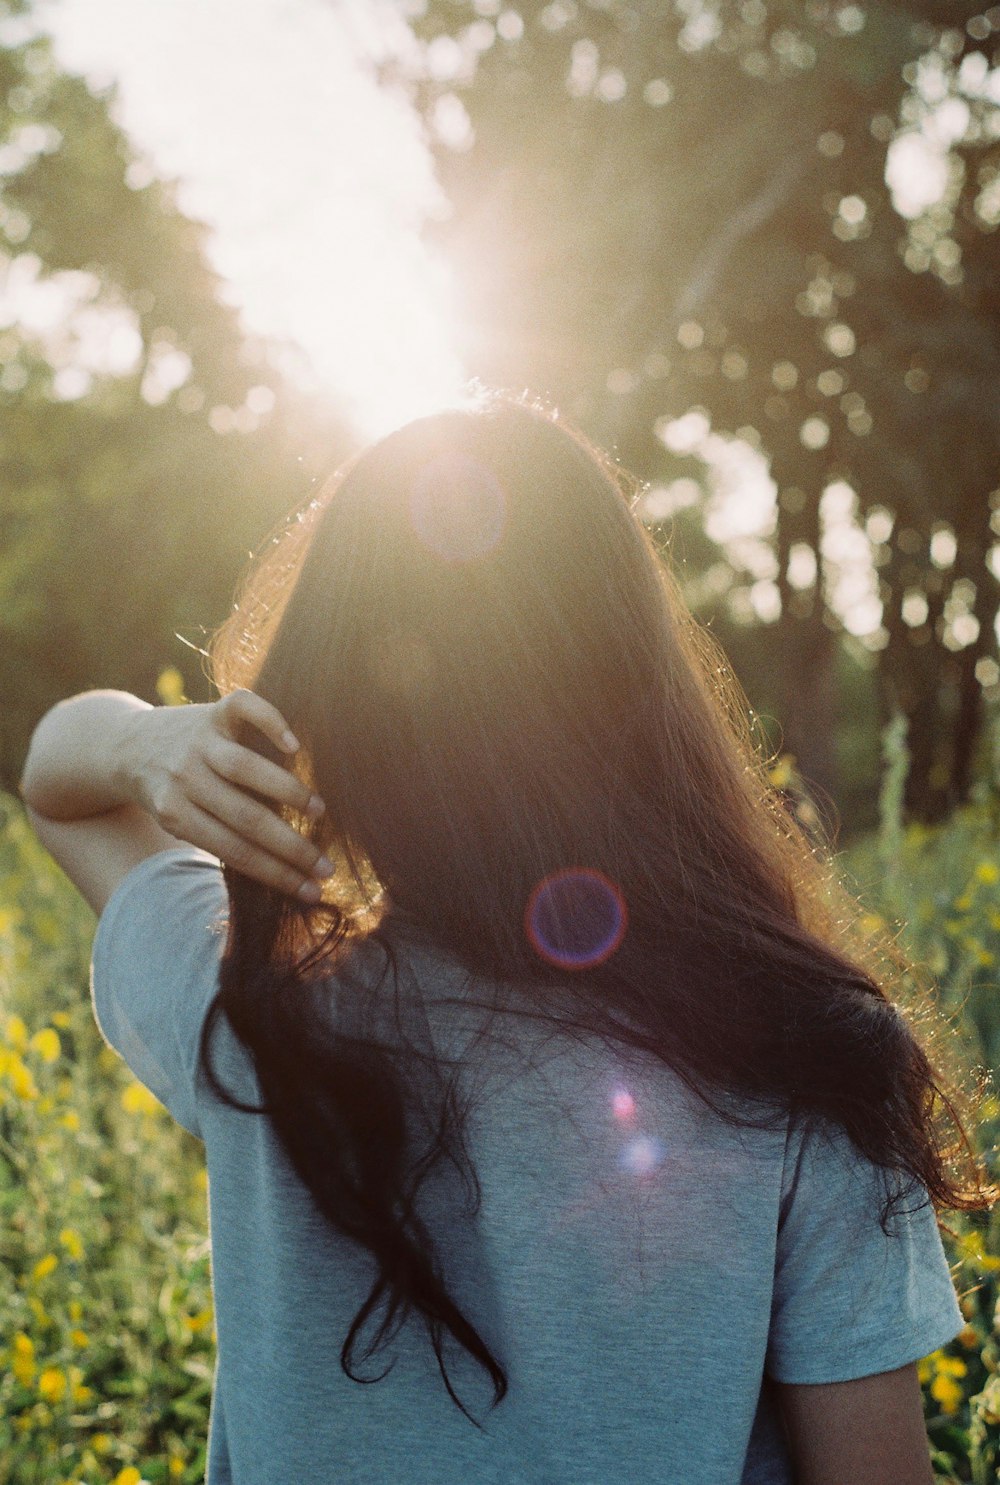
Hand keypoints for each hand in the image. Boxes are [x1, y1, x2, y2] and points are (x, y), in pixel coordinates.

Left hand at [125, 689, 332, 901]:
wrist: (125, 746)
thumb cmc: (168, 794)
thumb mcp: (179, 821)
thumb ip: (219, 836)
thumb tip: (285, 870)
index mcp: (176, 816)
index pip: (236, 852)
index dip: (277, 875)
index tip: (312, 892)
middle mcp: (186, 779)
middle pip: (246, 818)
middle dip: (292, 848)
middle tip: (327, 867)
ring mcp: (198, 743)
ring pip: (245, 769)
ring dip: (288, 792)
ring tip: (319, 811)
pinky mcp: (211, 712)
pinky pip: (243, 709)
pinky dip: (271, 722)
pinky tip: (294, 745)